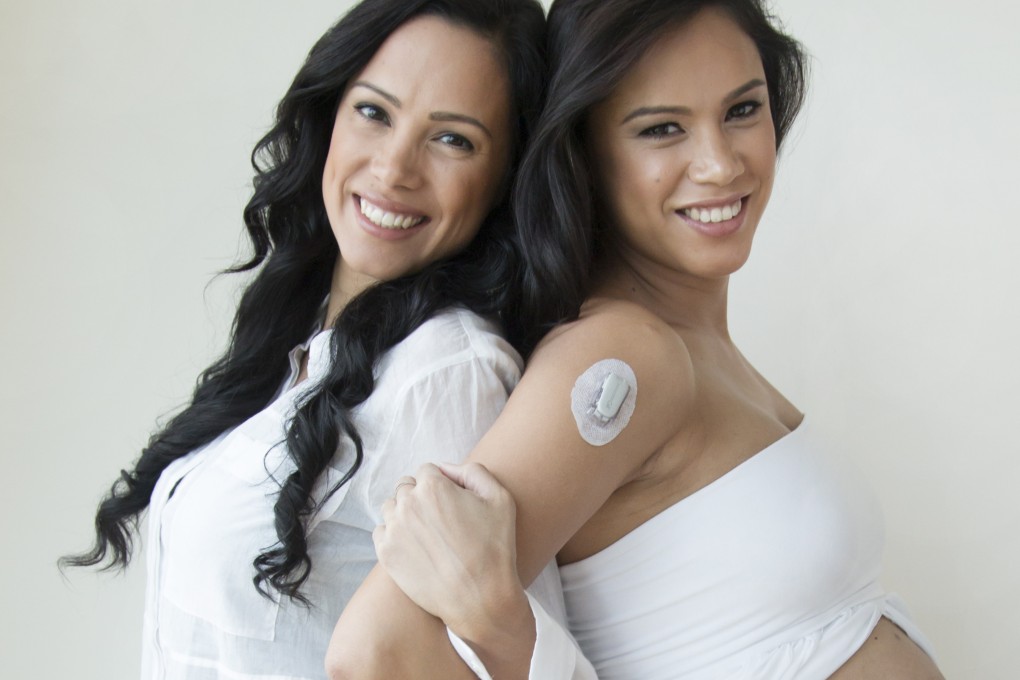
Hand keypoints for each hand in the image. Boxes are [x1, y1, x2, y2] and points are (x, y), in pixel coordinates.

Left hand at [374, 462, 529, 643]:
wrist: (479, 598)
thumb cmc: (493, 548)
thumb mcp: (499, 498)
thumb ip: (473, 471)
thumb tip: (446, 469)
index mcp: (433, 486)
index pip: (427, 471)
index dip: (441, 484)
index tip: (451, 502)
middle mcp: (408, 503)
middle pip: (406, 486)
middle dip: (420, 496)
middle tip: (440, 519)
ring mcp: (394, 528)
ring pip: (391, 507)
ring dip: (405, 514)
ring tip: (427, 533)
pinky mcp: (385, 553)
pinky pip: (381, 532)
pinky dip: (394, 535)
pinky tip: (414, 547)